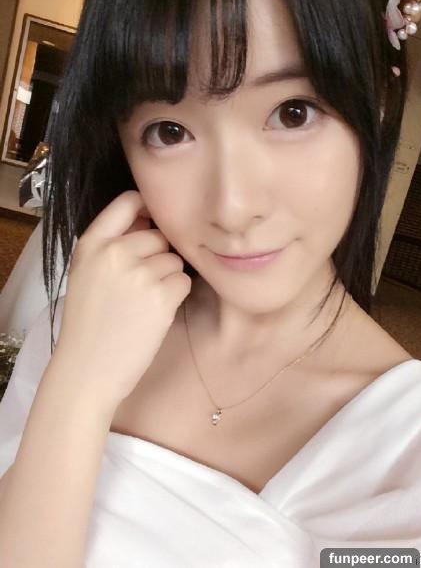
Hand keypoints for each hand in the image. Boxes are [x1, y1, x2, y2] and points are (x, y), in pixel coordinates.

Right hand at [53, 190, 191, 406]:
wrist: (86, 369)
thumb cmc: (88, 323)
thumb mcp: (86, 273)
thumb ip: (112, 244)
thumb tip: (151, 219)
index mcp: (92, 244)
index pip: (129, 201)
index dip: (147, 209)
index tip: (151, 223)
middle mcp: (115, 252)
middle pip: (159, 236)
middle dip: (158, 257)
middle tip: (141, 285)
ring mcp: (139, 273)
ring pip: (174, 260)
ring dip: (167, 279)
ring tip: (144, 303)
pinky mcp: (161, 296)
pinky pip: (184, 281)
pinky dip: (176, 296)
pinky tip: (155, 313)